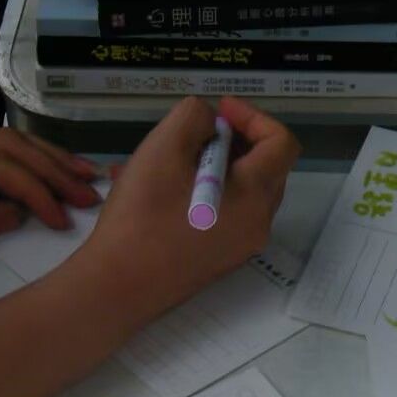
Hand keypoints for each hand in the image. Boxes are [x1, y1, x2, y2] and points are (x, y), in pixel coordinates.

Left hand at [0, 130, 100, 283]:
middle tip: (91, 192)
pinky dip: (29, 172)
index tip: (61, 217)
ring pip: (6, 150)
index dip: (33, 188)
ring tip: (85, 179)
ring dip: (47, 164)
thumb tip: (12, 214)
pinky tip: (49, 182)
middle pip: (9, 146)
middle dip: (52, 168)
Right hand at [73, 97, 298, 319]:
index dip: (253, 116)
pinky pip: (221, 214)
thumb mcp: (164, 148)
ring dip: (210, 165)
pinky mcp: (216, 261)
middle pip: (264, 167)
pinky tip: (155, 187)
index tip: (218, 109)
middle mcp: (257, 224)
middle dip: (233, 140)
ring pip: (238, 191)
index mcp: (256, 195)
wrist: (115, 288)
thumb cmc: (143, 215)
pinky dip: (200, 191)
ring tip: (164, 158)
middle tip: (193, 133)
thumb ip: (194, 118)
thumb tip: (209, 122)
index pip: (281, 142)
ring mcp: (238, 247)